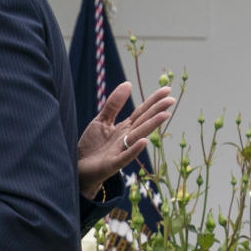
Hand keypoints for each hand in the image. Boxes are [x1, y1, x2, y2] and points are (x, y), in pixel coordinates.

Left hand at [77, 82, 173, 198]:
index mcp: (125, 128)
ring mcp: (121, 151)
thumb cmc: (92, 145)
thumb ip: (114, 104)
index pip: (142, 112)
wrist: (79, 167)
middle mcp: (126, 139)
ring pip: (138, 136)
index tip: (167, 89)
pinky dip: (134, 150)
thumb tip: (128, 83)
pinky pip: (125, 157)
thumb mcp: (102, 121)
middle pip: (143, 122)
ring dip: (151, 126)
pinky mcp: (112, 164)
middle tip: (171, 99)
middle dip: (157, 111)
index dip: (154, 101)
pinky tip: (144, 142)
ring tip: (164, 115)